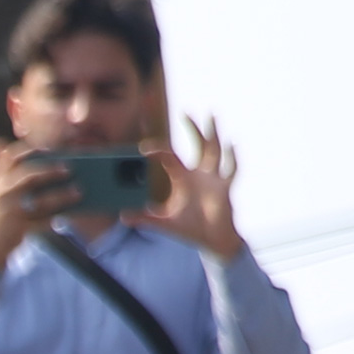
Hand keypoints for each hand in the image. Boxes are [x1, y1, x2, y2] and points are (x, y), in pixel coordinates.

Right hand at [0, 139, 69, 269]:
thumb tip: (1, 142)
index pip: (10, 157)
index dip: (30, 150)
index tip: (48, 148)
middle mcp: (0, 194)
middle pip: (28, 176)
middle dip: (50, 170)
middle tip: (68, 168)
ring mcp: (8, 212)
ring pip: (39, 201)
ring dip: (60, 196)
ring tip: (77, 191)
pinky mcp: (17, 229)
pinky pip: (41, 223)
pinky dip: (55, 218)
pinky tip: (68, 214)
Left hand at [140, 115, 245, 260]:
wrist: (211, 241)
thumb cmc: (191, 227)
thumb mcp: (164, 222)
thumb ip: (144, 218)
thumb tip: (122, 216)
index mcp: (183, 177)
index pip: (168, 156)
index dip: (156, 150)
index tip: (142, 148)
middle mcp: (199, 173)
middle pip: (197, 145)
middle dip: (192, 129)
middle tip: (185, 112)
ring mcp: (213, 179)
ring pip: (214, 151)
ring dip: (212, 134)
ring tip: (211, 116)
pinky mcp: (224, 189)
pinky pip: (229, 171)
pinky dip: (231, 158)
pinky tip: (231, 144)